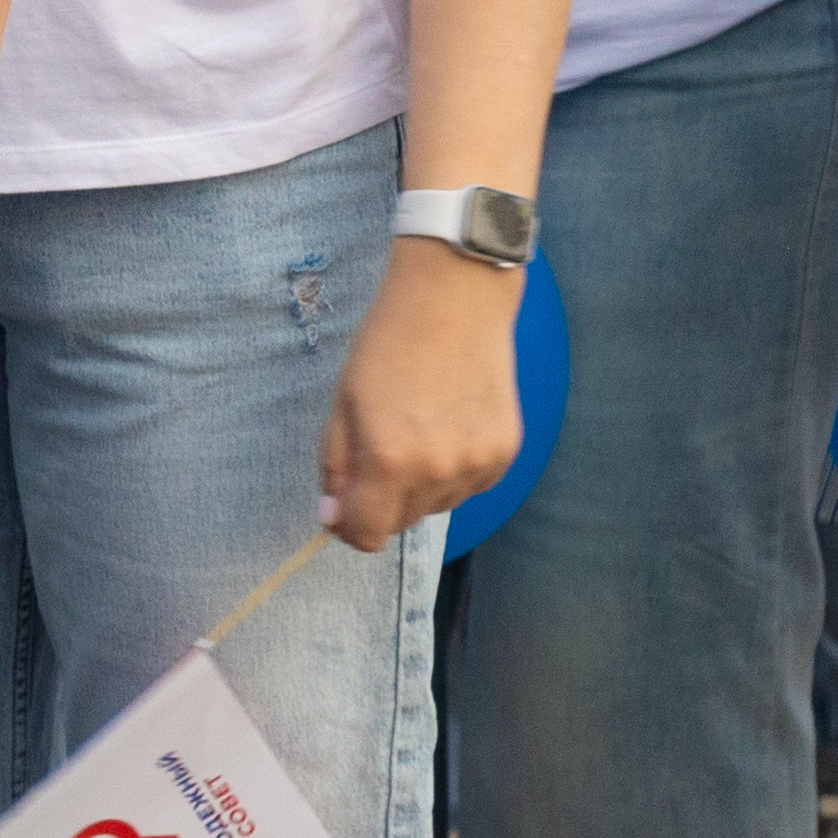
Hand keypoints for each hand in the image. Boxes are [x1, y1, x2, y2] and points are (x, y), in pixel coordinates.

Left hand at [318, 246, 524, 549]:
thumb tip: (332, 520)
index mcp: (389, 460)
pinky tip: (449, 425)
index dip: (350, 525)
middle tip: (380, 446)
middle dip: (382, 499)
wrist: (455, 302)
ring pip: (436, 506)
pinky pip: (469, 486)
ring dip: (420, 486)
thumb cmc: (386, 345)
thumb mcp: (343, 403)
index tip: (345, 504)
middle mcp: (439, 473)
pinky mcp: (506, 456)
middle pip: (401, 522)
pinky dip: (453, 471)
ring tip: (419, 428)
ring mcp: (478, 466)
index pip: (368, 535)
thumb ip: (336, 467)